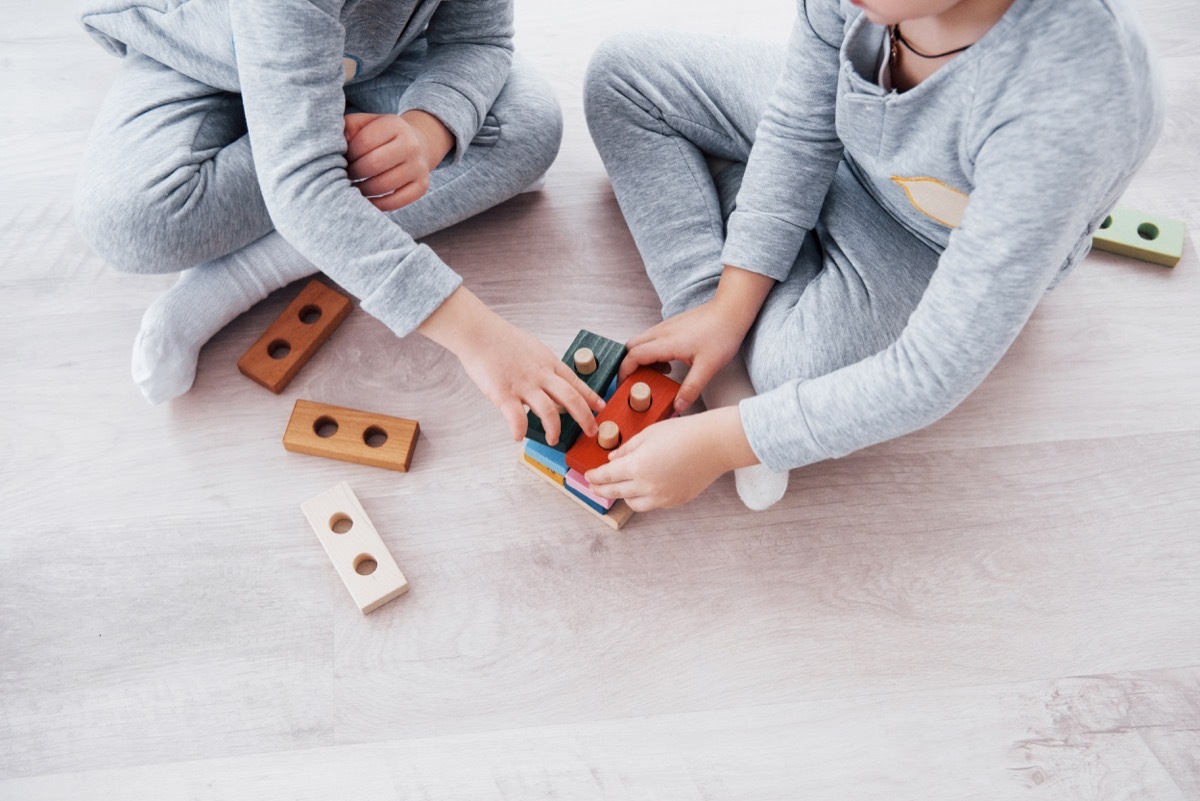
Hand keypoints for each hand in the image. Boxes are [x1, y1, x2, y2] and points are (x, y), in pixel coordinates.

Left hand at [344, 110, 453, 211]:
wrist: (417, 145)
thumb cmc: (382, 137)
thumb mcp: (366, 124)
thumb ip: (348, 128)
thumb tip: (336, 145)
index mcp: (394, 125)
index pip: (364, 142)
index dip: (348, 154)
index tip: (342, 159)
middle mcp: (410, 145)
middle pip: (373, 164)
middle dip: (353, 173)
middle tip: (345, 175)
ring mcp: (419, 167)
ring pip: (383, 185)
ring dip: (363, 189)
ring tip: (353, 187)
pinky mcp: (422, 186)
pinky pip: (396, 201)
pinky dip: (377, 204)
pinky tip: (367, 200)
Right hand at [417, 287, 604, 444]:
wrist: (478, 332)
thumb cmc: (501, 340)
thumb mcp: (532, 349)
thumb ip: (543, 366)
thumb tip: (549, 382)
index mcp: (548, 363)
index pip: (576, 382)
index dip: (590, 396)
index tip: (600, 407)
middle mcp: (540, 375)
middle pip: (571, 398)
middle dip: (584, 417)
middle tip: (591, 431)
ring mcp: (523, 385)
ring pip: (549, 411)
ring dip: (554, 429)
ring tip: (554, 440)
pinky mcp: (503, 393)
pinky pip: (516, 417)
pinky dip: (519, 430)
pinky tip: (519, 437)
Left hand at [584, 407, 757, 510]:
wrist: (715, 445)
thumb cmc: (684, 433)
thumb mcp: (649, 434)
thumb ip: (628, 448)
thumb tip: (613, 459)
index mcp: (637, 466)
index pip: (607, 476)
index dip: (594, 477)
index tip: (587, 476)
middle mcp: (647, 485)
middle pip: (615, 492)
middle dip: (601, 489)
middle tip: (593, 487)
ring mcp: (662, 497)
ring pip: (633, 503)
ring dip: (623, 495)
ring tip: (619, 488)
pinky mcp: (675, 501)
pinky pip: (652, 504)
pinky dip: (643, 498)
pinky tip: (643, 488)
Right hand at [620, 301, 745, 414]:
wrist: (731, 310)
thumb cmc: (722, 334)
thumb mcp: (709, 367)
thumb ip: (691, 389)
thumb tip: (677, 407)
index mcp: (666, 342)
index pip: (633, 356)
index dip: (624, 372)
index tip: (624, 386)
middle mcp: (661, 332)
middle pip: (631, 347)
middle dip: (628, 365)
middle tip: (635, 382)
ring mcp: (666, 326)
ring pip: (641, 341)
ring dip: (640, 359)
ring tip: (654, 376)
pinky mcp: (673, 325)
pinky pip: (652, 338)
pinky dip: (651, 352)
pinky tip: (667, 364)